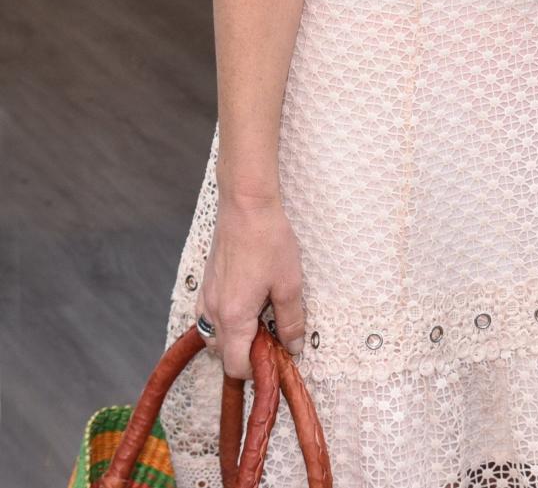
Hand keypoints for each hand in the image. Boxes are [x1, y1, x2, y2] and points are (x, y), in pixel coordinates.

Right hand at [197, 193, 304, 379]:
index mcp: (233, 317)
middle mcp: (213, 312)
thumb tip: (292, 347)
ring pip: (214, 337)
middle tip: (274, 337)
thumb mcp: (289, 284)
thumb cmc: (269, 240)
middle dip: (248, 355)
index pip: (236, 366)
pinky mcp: (206, 283)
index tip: (277, 357)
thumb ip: (291, 321)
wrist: (246, 205)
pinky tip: (245, 306)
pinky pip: (209, 317)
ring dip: (236, 339)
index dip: (258, 370)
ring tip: (261, 320)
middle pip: (224, 355)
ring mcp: (206, 297)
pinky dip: (225, 323)